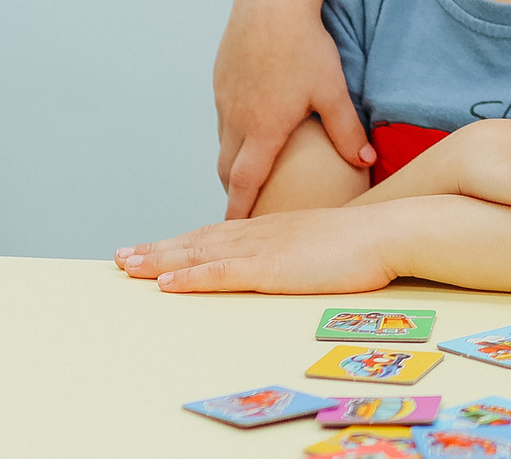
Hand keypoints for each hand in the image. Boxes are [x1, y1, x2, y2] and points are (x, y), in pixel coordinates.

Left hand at [116, 206, 405, 294]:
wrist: (389, 230)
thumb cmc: (366, 240)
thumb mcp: (325, 240)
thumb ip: (302, 246)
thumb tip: (297, 257)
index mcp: (272, 228)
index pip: (215, 234)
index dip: (181, 241)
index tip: (154, 246)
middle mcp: (259, 234)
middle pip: (196, 242)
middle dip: (157, 249)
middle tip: (121, 257)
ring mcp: (263, 250)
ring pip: (198, 254)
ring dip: (159, 260)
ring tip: (127, 266)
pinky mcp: (270, 268)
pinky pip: (220, 273)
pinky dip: (190, 277)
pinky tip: (166, 282)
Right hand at [214, 0, 373, 219]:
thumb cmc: (305, 45)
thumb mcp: (332, 91)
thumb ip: (348, 131)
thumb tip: (367, 162)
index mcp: (262, 130)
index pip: (244, 184)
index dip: (239, 212)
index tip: (234, 232)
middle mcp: (236, 119)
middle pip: (226, 169)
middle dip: (234, 191)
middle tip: (245, 208)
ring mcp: (224, 97)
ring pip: (223, 141)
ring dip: (232, 160)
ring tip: (248, 171)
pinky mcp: (220, 77)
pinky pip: (224, 114)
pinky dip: (233, 130)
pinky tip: (251, 123)